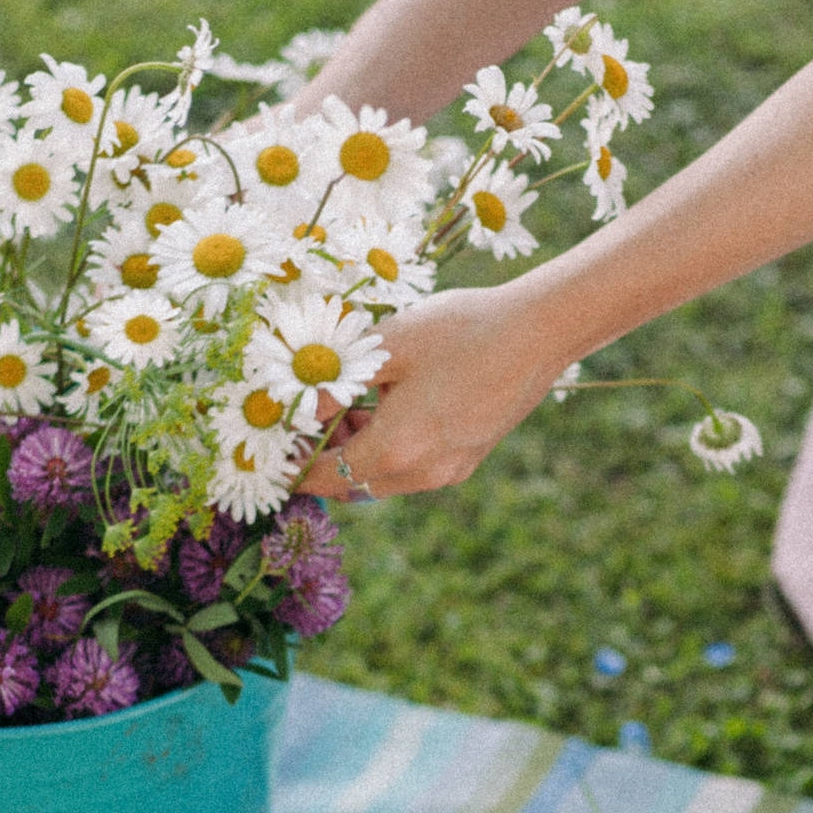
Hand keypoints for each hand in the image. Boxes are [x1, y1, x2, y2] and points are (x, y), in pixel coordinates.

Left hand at [295, 282, 571, 502]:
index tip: (273, 452)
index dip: (294, 467)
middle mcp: (422, 473)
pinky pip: (413, 467)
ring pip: (384, 477)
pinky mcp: (468, 458)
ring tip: (347, 401)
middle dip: (324, 457)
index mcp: (396, 448)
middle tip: (304, 418)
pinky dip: (390, 447)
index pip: (325, 475)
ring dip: (358, 450)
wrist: (538, 331)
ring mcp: (450, 470)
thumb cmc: (461, 329)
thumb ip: (337, 379)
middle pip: (353, 483)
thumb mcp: (387, 344)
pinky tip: (389, 403)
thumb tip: (303, 402)